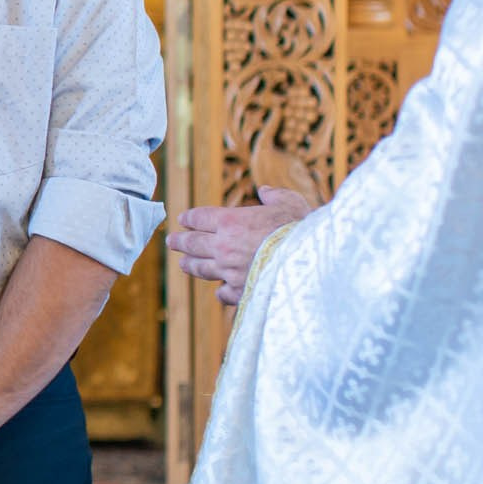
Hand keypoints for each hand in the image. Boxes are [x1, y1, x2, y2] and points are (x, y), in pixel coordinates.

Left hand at [169, 186, 312, 304]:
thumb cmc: (301, 229)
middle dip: (180, 241)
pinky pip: (222, 292)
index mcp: (231, 222)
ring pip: (201, 268)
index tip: (183, 219)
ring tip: (183, 263)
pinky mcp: (240, 291)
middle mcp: (224, 247)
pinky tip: (219, 291)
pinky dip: (220, 291)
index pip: (200, 218)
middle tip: (171, 241)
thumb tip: (265, 191)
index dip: (190, 218)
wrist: (311, 264)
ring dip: (189, 264)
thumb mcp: (289, 202)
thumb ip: (274, 196)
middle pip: (193, 243)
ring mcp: (229, 271)